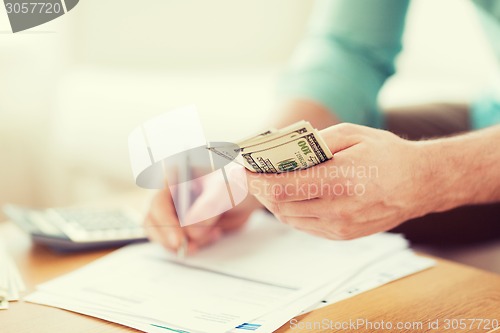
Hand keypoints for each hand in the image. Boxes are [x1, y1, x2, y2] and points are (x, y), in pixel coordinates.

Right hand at [144, 176, 261, 253]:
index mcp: (175, 178)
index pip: (159, 203)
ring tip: (212, 234)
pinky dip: (196, 244)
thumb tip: (191, 226)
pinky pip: (180, 242)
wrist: (247, 195)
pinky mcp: (183, 227)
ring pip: (165, 235)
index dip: (165, 223)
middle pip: (153, 222)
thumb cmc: (235, 183)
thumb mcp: (225, 190)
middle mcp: (170, 195)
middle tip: (188, 247)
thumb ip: (209, 205)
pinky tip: (215, 234)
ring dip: (186, 242)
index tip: (179, 240)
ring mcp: (175, 213)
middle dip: (170, 238)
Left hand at [247, 123, 431, 239]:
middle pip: (280, 205)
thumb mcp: (351, 134)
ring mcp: (340, 227)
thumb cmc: (386, 154)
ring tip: (265, 183)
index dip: (256, 179)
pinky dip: (290, 210)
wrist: (420, 184)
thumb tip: (282, 151)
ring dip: (272, 201)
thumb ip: (314, 143)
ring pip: (289, 218)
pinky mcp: (341, 235)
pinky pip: (304, 225)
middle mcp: (338, 209)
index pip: (282, 187)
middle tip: (250, 175)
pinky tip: (289, 195)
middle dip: (260, 190)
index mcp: (340, 180)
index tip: (244, 168)